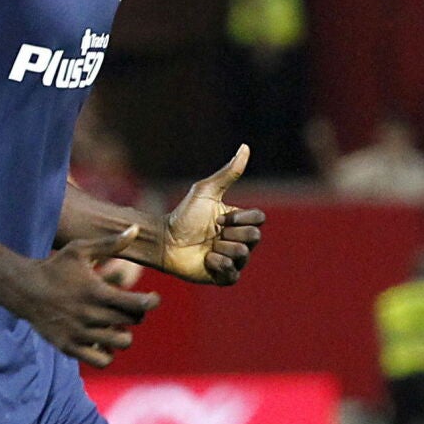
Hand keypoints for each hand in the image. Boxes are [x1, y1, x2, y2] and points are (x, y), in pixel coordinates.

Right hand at [0, 225, 159, 366]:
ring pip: (121, 343)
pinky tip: (103, 340)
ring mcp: (79, 333)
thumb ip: (110, 243)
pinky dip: (108, 353)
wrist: (23, 289)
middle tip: (129, 308)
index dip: (151, 302)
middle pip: (132, 322)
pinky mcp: (69, 347)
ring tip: (116, 325)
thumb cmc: (56, 267)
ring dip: (124, 334)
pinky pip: (102, 361)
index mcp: (96, 292)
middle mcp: (90, 315)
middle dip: (136, 314)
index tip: (152, 298)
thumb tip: (136, 229)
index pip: (138, 305)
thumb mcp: (80, 249)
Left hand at [159, 144, 264, 284]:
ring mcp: (232, 260)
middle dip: (231, 235)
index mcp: (238, 221)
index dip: (241, 219)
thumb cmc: (183, 214)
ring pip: (243, 256)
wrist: (165, 240)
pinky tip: (206, 259)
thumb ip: (228, 172)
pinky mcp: (222, 277)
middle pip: (254, 238)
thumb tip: (245, 147)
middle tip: (212, 234)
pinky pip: (233, 275)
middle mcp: (238, 240)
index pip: (259, 220)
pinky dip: (219, 265)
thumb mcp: (206, 191)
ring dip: (222, 249)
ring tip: (207, 247)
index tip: (219, 218)